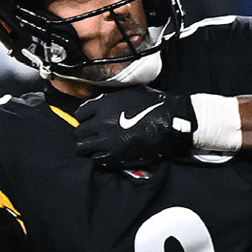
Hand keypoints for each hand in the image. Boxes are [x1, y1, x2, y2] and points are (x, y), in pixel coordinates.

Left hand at [75, 86, 197, 168]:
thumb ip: (112, 99)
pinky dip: (97, 158)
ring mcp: (108, 140)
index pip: (80, 113)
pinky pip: (96, 159)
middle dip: (84, 134)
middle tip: (90, 137)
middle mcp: (102, 122)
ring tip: (92, 148)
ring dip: (86, 148)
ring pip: (83, 147)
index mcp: (104, 104)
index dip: (84, 118)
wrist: (172, 121)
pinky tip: (104, 155)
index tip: (88, 121)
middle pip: (80, 132)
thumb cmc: (155, 104)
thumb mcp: (130, 92)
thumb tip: (103, 104)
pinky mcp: (116, 155)